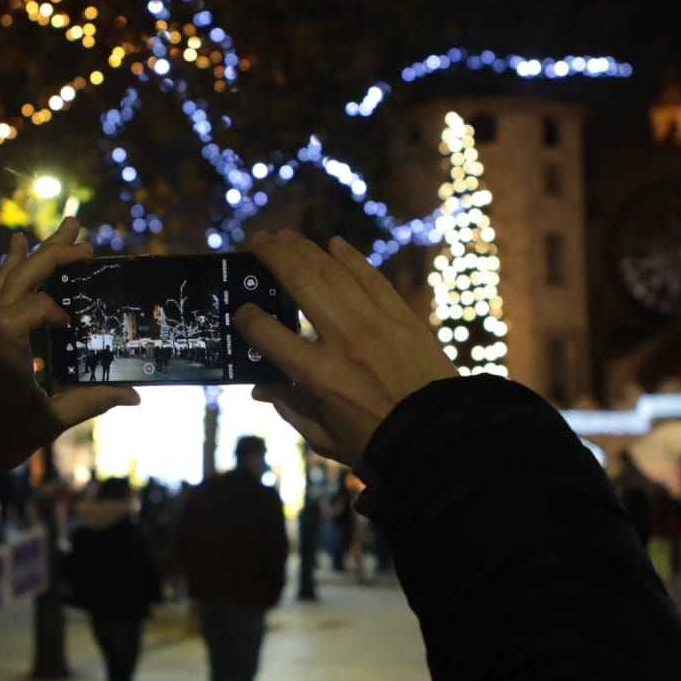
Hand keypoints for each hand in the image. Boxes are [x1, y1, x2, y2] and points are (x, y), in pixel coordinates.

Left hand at [0, 217, 137, 484]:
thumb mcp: (44, 427)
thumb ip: (87, 403)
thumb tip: (134, 395)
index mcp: (3, 361)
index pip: (16, 316)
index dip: (44, 307)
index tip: (69, 320)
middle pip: (12, 286)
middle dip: (48, 258)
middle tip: (82, 240)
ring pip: (1, 286)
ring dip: (31, 257)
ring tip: (59, 229)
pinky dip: (6, 271)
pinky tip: (15, 245)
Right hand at [235, 230, 456, 466]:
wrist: (439, 438)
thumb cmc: (376, 444)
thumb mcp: (323, 437)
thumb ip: (289, 408)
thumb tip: (262, 386)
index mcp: (319, 376)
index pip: (268, 335)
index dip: (248, 318)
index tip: (241, 309)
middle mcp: (344, 340)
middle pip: (301, 284)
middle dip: (273, 257)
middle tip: (257, 241)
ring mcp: (376, 323)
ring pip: (334, 272)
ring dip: (306, 249)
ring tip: (285, 236)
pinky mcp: (402, 317)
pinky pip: (372, 278)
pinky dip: (352, 258)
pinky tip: (334, 244)